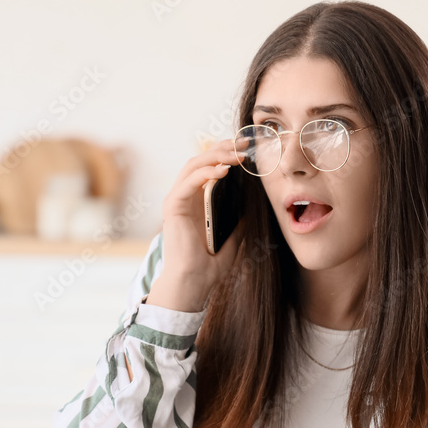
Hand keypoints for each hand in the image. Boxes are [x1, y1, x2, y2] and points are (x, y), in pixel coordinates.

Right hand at [146, 139, 247, 312]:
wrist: (193, 283)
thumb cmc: (209, 265)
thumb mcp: (234, 238)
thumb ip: (240, 221)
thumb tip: (254, 207)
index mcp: (197, 201)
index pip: (209, 167)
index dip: (226, 154)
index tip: (248, 149)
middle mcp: (185, 196)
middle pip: (201, 160)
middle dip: (223, 148)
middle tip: (245, 144)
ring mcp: (177, 200)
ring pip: (194, 165)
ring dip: (216, 156)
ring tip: (237, 155)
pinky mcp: (172, 206)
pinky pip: (188, 181)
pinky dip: (205, 172)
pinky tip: (223, 171)